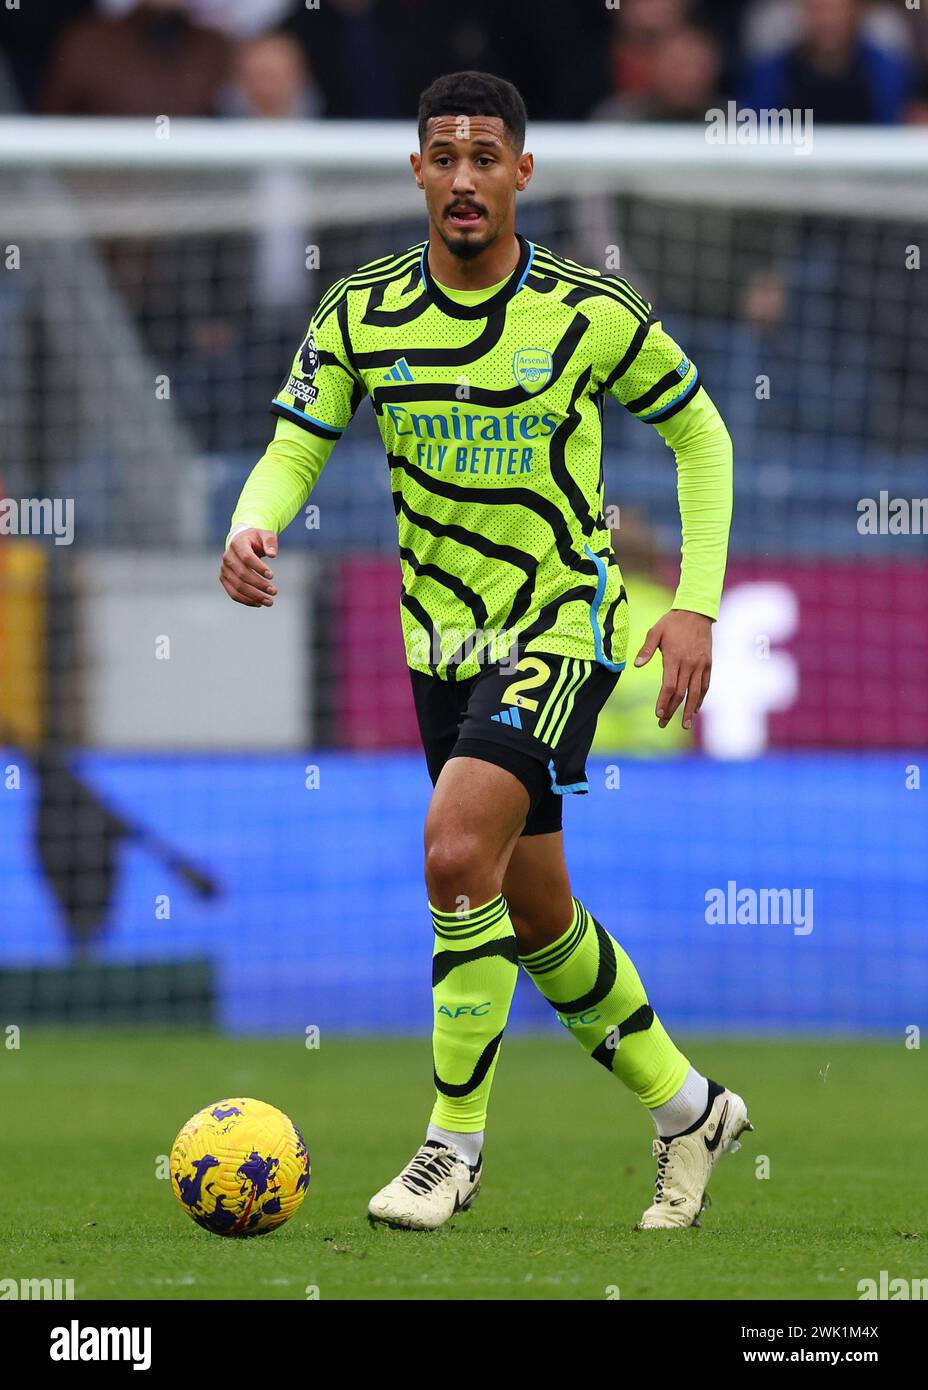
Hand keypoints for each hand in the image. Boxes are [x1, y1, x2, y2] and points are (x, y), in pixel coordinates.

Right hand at [219, 529, 278, 606]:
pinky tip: (259, 604)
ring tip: (269, 602)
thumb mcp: (266, 535)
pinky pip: (233, 593)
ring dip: (254, 596)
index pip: (246, 557)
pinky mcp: (224, 579)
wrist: (241, 542)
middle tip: (274, 591)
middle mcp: (227, 556)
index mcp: (237, 543)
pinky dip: (246, 600)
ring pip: (237, 587)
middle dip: (259, 585)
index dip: (259, 568)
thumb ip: (270, 543)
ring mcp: (224, 569)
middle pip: (242, 574)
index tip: (272, 576)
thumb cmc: (256, 539)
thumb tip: (272, 554)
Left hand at [633, 609, 711, 729]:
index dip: (663, 702)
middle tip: (663, 723)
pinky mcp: (708, 664)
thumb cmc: (672, 622)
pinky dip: (700, 698)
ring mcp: (700, 665)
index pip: (669, 686)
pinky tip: (695, 708)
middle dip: (672, 710)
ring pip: (695, 693)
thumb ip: (646, 650)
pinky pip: (705, 685)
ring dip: (689, 710)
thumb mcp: (655, 632)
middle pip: (681, 693)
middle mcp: (689, 664)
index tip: (658, 714)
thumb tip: (636, 665)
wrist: (697, 612)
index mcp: (674, 658)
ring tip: (683, 724)